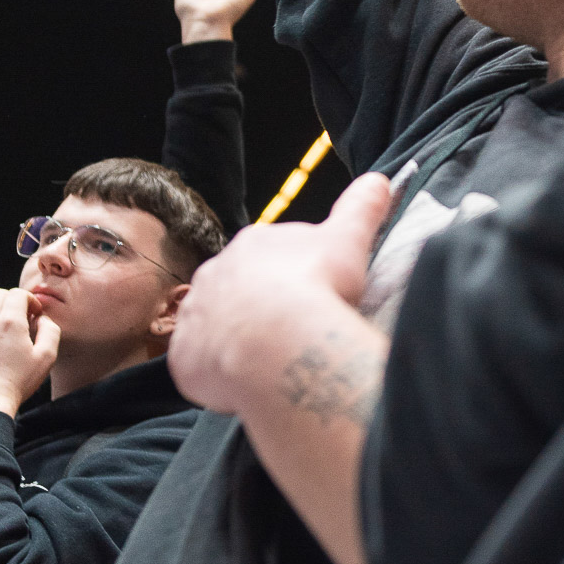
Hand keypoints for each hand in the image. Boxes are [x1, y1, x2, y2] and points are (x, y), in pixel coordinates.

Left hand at [0, 289, 60, 416]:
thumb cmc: (16, 382)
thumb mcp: (46, 358)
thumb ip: (51, 331)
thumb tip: (43, 319)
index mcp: (10, 322)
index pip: (18, 293)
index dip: (30, 299)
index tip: (35, 313)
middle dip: (14, 300)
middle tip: (23, 316)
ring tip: (6, 325)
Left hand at [168, 173, 392, 416]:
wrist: (278, 340)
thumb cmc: (317, 286)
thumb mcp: (348, 241)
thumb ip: (361, 208)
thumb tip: (380, 180)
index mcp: (252, 244)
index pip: (267, 257)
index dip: (289, 278)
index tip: (310, 297)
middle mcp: (214, 273)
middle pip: (237, 290)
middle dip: (258, 308)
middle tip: (291, 333)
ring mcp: (195, 315)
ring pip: (214, 326)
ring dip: (235, 340)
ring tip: (269, 362)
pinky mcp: (183, 355)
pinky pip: (197, 364)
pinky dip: (216, 373)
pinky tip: (244, 382)